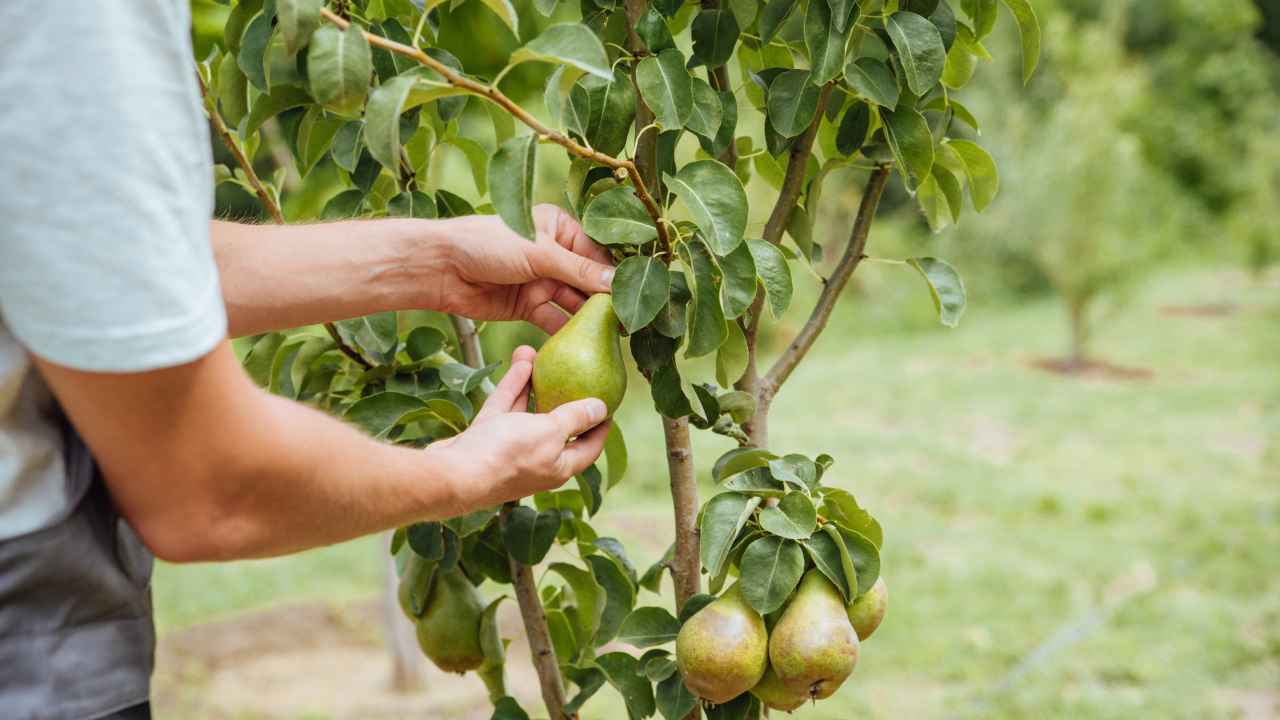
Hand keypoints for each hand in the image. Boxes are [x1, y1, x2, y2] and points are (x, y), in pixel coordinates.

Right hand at [429, 346, 609, 508]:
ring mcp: (509, 449)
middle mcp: (536, 460)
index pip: (589, 446)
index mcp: (559, 467)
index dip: (601, 426)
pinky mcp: (486, 438)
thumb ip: (576, 418)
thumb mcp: (551, 432)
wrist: (453, 473)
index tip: (609, 403)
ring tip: (544, 355)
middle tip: (577, 373)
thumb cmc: (507, 455)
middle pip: (557, 426)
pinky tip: (524, 360)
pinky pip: (505, 407)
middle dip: (565, 397)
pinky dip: (515, 386)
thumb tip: (602, 408)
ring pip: (528, 412)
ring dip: (536, 384)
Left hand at [435, 205, 614, 332]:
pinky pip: (553, 320)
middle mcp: (553, 253)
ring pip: (573, 303)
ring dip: (588, 320)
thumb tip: (617, 283)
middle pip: (587, 280)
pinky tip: (582, 346)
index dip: (614, 276)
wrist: (441, 268)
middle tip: (629, 323)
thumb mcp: (538, 253)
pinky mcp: (527, 305)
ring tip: (612, 338)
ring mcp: (540, 281)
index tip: (634, 296)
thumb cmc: (487, 244)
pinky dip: (565, 333)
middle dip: (605, 301)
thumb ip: (578, 270)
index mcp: (558, 228)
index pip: (596, 254)